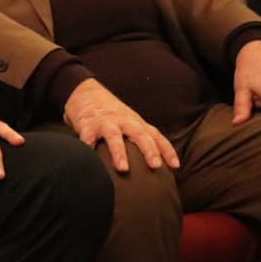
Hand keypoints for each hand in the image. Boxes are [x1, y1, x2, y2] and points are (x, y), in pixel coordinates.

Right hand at [63, 79, 178, 172]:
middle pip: (139, 134)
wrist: (85, 92)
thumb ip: (141, 139)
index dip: (167, 151)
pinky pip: (87, 138)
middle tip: (155, 166)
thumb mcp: (129, 122)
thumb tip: (158, 167)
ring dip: (119, 152)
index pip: (156, 136)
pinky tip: (89, 162)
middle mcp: (124, 122)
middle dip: (149, 150)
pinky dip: (88, 149)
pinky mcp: (87, 125)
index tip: (175, 166)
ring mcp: (105, 123)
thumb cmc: (111, 114)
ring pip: (114, 136)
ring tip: (123, 168)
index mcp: (136, 123)